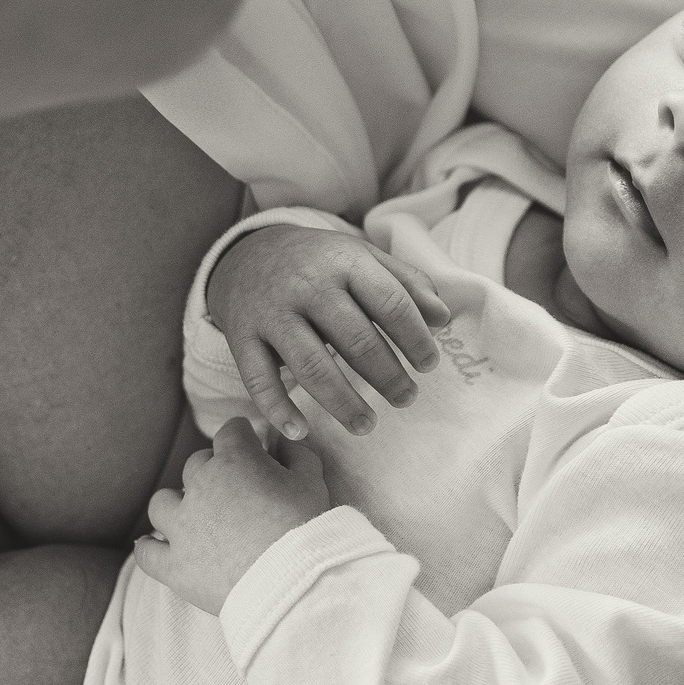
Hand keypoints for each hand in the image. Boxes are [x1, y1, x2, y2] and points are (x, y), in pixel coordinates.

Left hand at [135, 419, 332, 615]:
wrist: (292, 582)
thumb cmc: (306, 528)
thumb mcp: (312, 481)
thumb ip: (296, 452)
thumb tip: (283, 441)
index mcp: (234, 460)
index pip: (231, 432)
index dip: (243, 436)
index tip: (251, 445)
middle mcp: (200, 486)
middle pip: (197, 464)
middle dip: (213, 470)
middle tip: (233, 489)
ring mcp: (182, 526)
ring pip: (162, 502)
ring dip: (175, 504)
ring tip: (192, 516)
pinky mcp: (174, 564)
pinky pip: (147, 552)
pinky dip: (149, 547)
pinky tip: (153, 545)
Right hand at [207, 227, 450, 437]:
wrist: (246, 254)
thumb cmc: (320, 264)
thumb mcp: (362, 257)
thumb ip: (406, 283)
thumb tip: (442, 318)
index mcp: (343, 261)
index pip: (389, 302)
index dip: (414, 338)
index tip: (429, 365)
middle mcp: (306, 285)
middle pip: (354, 338)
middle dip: (386, 375)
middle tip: (407, 398)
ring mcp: (271, 311)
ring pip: (310, 364)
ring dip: (342, 401)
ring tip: (367, 425)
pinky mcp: (241, 335)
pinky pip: (258, 378)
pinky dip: (278, 409)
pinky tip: (301, 431)